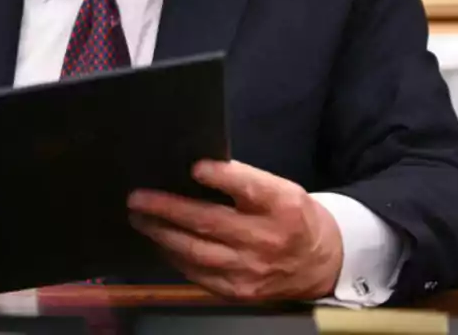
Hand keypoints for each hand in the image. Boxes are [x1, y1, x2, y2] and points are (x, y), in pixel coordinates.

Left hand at [127, 160, 343, 301]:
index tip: (195, 167)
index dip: (222, 177)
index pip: (250, 189)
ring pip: (196, 252)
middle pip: (210, 223)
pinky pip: (197, 273)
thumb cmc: (292, 216)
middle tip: (138, 198)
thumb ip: (243, 181)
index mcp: (281, 205)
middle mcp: (266, 239)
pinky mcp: (239, 291)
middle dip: (168, 209)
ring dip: (161, 233)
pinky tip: (158, 240)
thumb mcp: (280, 190)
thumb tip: (191, 169)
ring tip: (139, 217)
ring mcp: (251, 269)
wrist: (320, 263)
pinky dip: (173, 256)